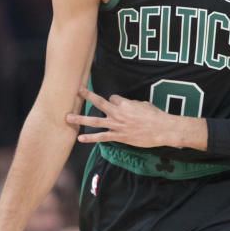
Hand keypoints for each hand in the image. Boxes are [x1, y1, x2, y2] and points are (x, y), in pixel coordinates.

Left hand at [67, 87, 184, 147]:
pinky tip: (81, 138)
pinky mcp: (118, 136)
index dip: (114, 101)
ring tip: (68, 117)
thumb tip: (126, 107)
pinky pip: (101, 137)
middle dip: (86, 96)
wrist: (162, 129)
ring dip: (80, 119)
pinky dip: (91, 138)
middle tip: (76, 92)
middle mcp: (118, 113)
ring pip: (95, 120)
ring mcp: (117, 125)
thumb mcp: (143, 105)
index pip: (112, 98)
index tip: (117, 104)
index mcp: (124, 103)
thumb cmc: (155, 116)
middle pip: (98, 102)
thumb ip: (131, 105)